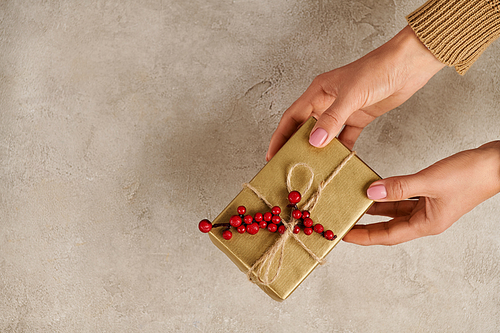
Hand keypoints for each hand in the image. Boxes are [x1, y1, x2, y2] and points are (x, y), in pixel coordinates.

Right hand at [266, 25, 444, 160]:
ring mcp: (344, 110)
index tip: (272, 154)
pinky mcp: (359, 117)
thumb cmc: (378, 69)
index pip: (292, 118)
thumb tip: (314, 141)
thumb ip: (332, 119)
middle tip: (289, 165)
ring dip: (319, 149)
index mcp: (318, 91)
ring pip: (325, 134)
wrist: (409, 64)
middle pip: (305, 127)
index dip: (280, 136)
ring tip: (312, 167)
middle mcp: (327, 101)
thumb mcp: (351, 94)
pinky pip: (346, 137)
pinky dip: (342, 149)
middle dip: (296, 145)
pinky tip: (340, 160)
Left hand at [343, 141, 499, 245]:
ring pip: (394, 211)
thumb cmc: (471, 175)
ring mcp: (428, 207)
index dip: (364, 236)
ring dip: (375, 208)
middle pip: (388, 227)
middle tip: (344, 220)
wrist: (497, 163)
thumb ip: (399, 187)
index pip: (387, 236)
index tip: (344, 234)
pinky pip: (403, 198)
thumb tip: (371, 192)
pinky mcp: (430, 195)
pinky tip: (376, 188)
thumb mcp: (430, 181)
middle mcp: (425, 219)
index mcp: (426, 224)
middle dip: (365, 225)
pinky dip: (389, 195)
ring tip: (353, 203)